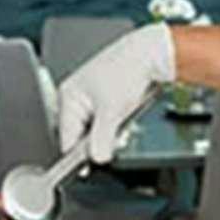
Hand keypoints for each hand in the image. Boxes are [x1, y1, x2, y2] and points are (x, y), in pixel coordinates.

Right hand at [56, 23, 174, 162]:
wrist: (153, 51)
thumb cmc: (127, 67)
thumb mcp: (111, 110)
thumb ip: (101, 138)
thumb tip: (96, 157)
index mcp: (68, 96)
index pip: (66, 137)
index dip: (78, 156)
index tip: (88, 168)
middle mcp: (77, 95)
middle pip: (81, 133)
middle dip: (98, 140)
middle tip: (113, 138)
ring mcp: (93, 95)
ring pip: (97, 127)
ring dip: (110, 130)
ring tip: (123, 118)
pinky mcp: (109, 95)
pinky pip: (108, 118)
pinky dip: (117, 121)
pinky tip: (127, 113)